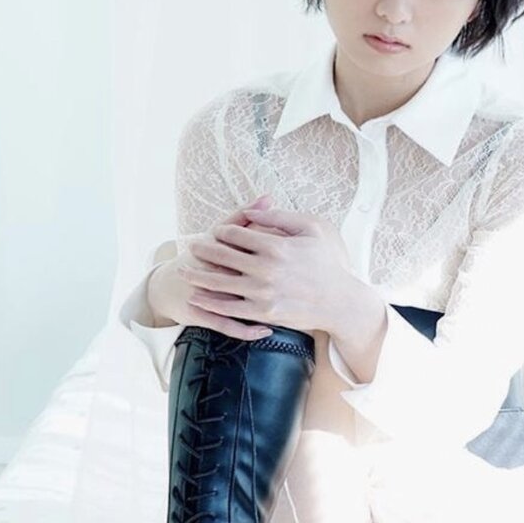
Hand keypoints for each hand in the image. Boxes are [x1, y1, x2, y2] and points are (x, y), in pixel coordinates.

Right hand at [146, 195, 284, 338]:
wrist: (171, 285)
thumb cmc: (203, 254)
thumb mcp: (221, 233)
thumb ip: (244, 216)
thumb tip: (268, 196)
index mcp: (217, 248)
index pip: (249, 248)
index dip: (274, 253)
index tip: (296, 258)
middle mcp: (209, 272)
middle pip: (244, 277)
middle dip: (272, 284)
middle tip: (295, 289)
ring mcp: (204, 295)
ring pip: (235, 305)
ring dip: (260, 310)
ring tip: (286, 312)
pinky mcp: (200, 315)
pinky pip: (228, 325)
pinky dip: (247, 329)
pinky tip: (266, 329)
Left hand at [177, 201, 363, 338]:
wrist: (339, 301)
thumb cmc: (327, 263)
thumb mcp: (311, 229)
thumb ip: (280, 217)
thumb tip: (254, 210)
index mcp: (275, 246)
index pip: (236, 234)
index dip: (221, 231)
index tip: (215, 231)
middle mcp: (265, 268)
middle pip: (222, 255)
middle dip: (203, 249)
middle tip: (192, 247)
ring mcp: (262, 292)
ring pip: (218, 282)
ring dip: (197, 276)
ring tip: (184, 271)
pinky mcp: (262, 312)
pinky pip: (228, 308)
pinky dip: (209, 302)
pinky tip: (197, 296)